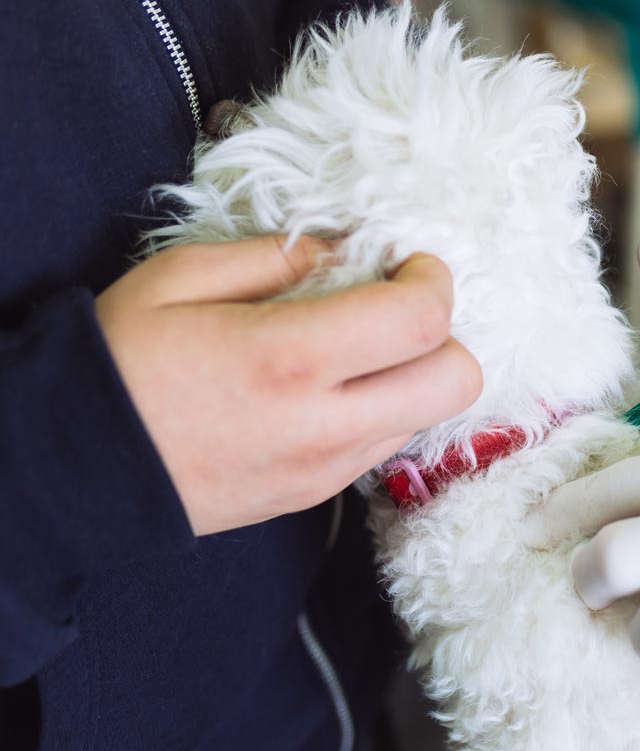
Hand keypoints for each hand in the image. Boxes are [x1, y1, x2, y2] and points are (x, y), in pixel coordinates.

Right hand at [96, 236, 481, 534]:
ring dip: (415, 376)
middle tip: (401, 309)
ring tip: (360, 349)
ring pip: (427, 418)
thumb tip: (346, 254)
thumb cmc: (118, 361)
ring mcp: (325, 468)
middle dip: (448, 336)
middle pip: (456, 383)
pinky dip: (382, 410)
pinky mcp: (316, 496)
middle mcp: (323, 422)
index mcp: (290, 358)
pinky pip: (383, 446)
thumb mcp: (179, 279)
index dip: (434, 282)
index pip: (421, 322)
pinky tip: (334, 388)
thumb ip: (275, 258)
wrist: (72, 471)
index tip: (412, 264)